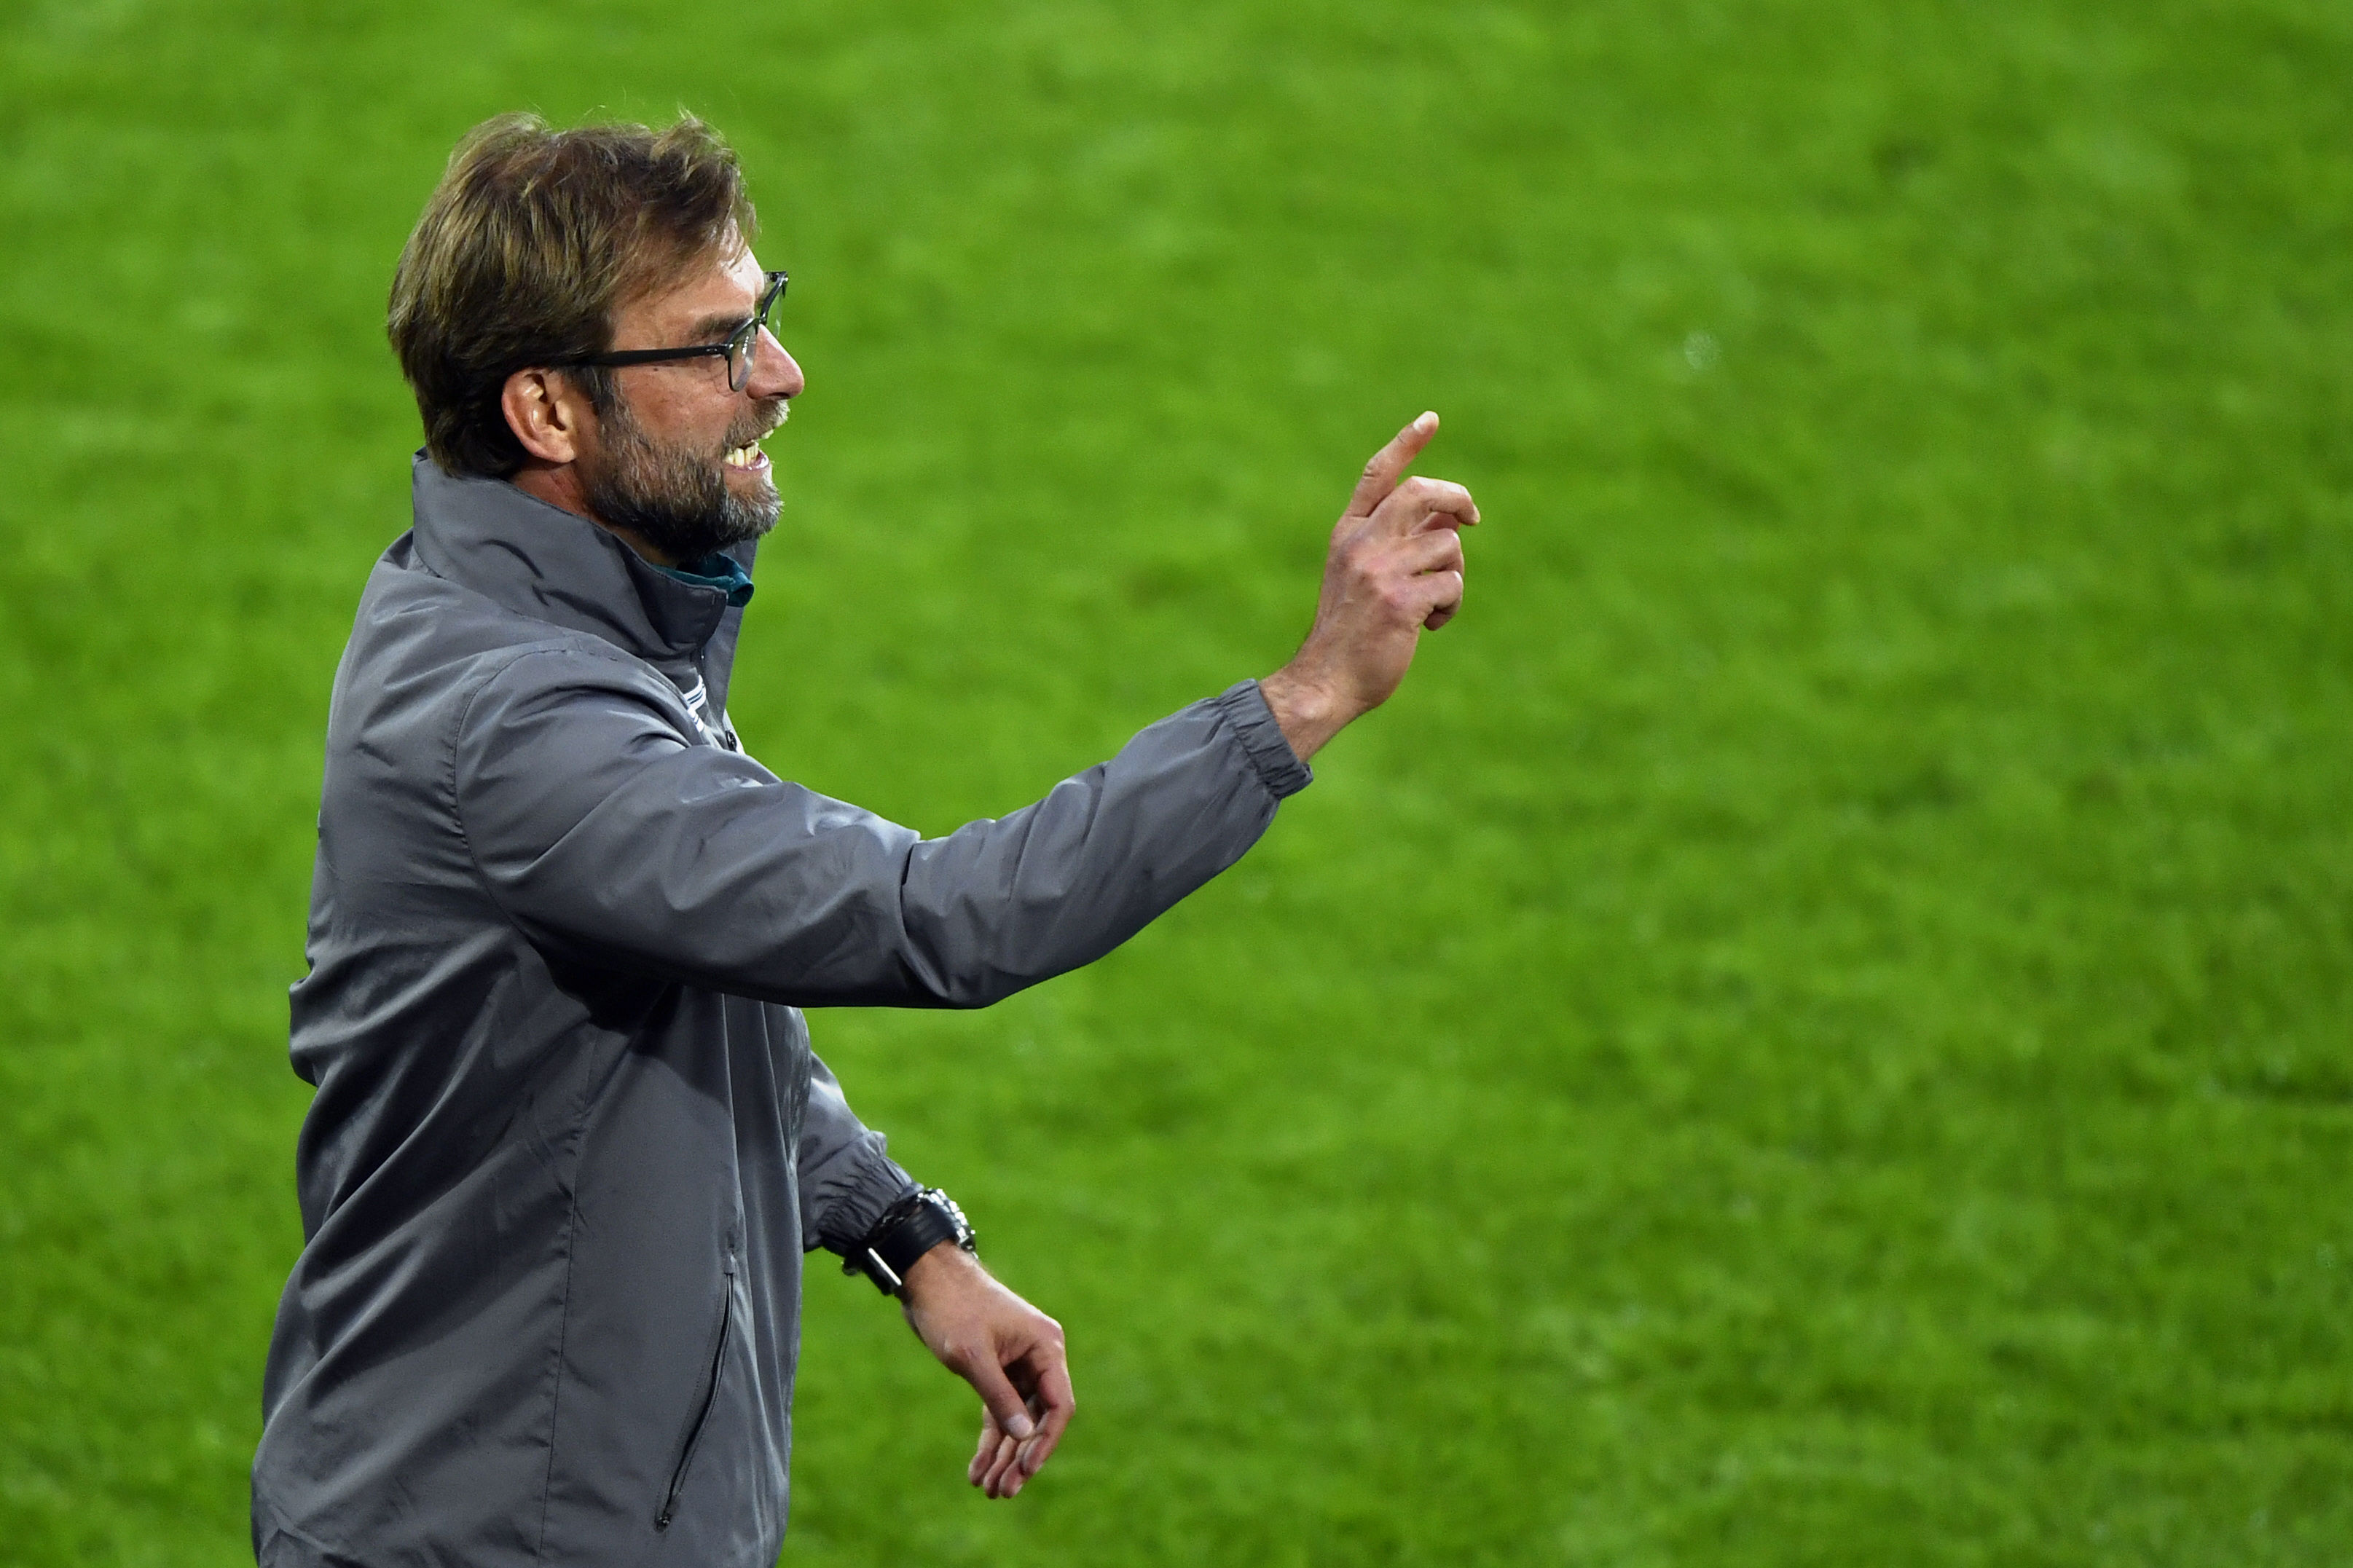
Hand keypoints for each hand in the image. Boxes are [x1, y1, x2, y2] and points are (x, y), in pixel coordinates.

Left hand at [896, 1244, 1073, 1498]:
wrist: (926, 1279)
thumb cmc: (952, 1308)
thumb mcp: (973, 1355)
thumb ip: (1000, 1396)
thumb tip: (1024, 1437)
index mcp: (1046, 1347)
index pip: (1058, 1405)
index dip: (1045, 1442)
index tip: (1025, 1471)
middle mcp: (1039, 1357)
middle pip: (1039, 1419)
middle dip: (1020, 1458)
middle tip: (1003, 1493)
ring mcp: (1018, 1365)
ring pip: (1018, 1421)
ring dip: (1004, 1456)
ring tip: (987, 1490)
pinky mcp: (996, 1371)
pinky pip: (999, 1412)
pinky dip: (990, 1440)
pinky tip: (977, 1469)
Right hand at [1259, 411, 1477, 761]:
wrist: (1325, 680)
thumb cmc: (1348, 632)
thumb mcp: (1358, 575)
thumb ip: (1392, 542)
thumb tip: (1447, 521)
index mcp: (1347, 533)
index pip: (1378, 475)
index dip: (1406, 443)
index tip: (1431, 418)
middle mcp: (1362, 543)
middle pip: (1421, 492)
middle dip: (1457, 497)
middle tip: (1472, 517)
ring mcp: (1380, 569)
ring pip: (1448, 545)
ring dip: (1453, 576)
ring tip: (1431, 606)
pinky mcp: (1400, 599)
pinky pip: (1452, 586)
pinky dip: (1450, 607)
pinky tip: (1428, 626)